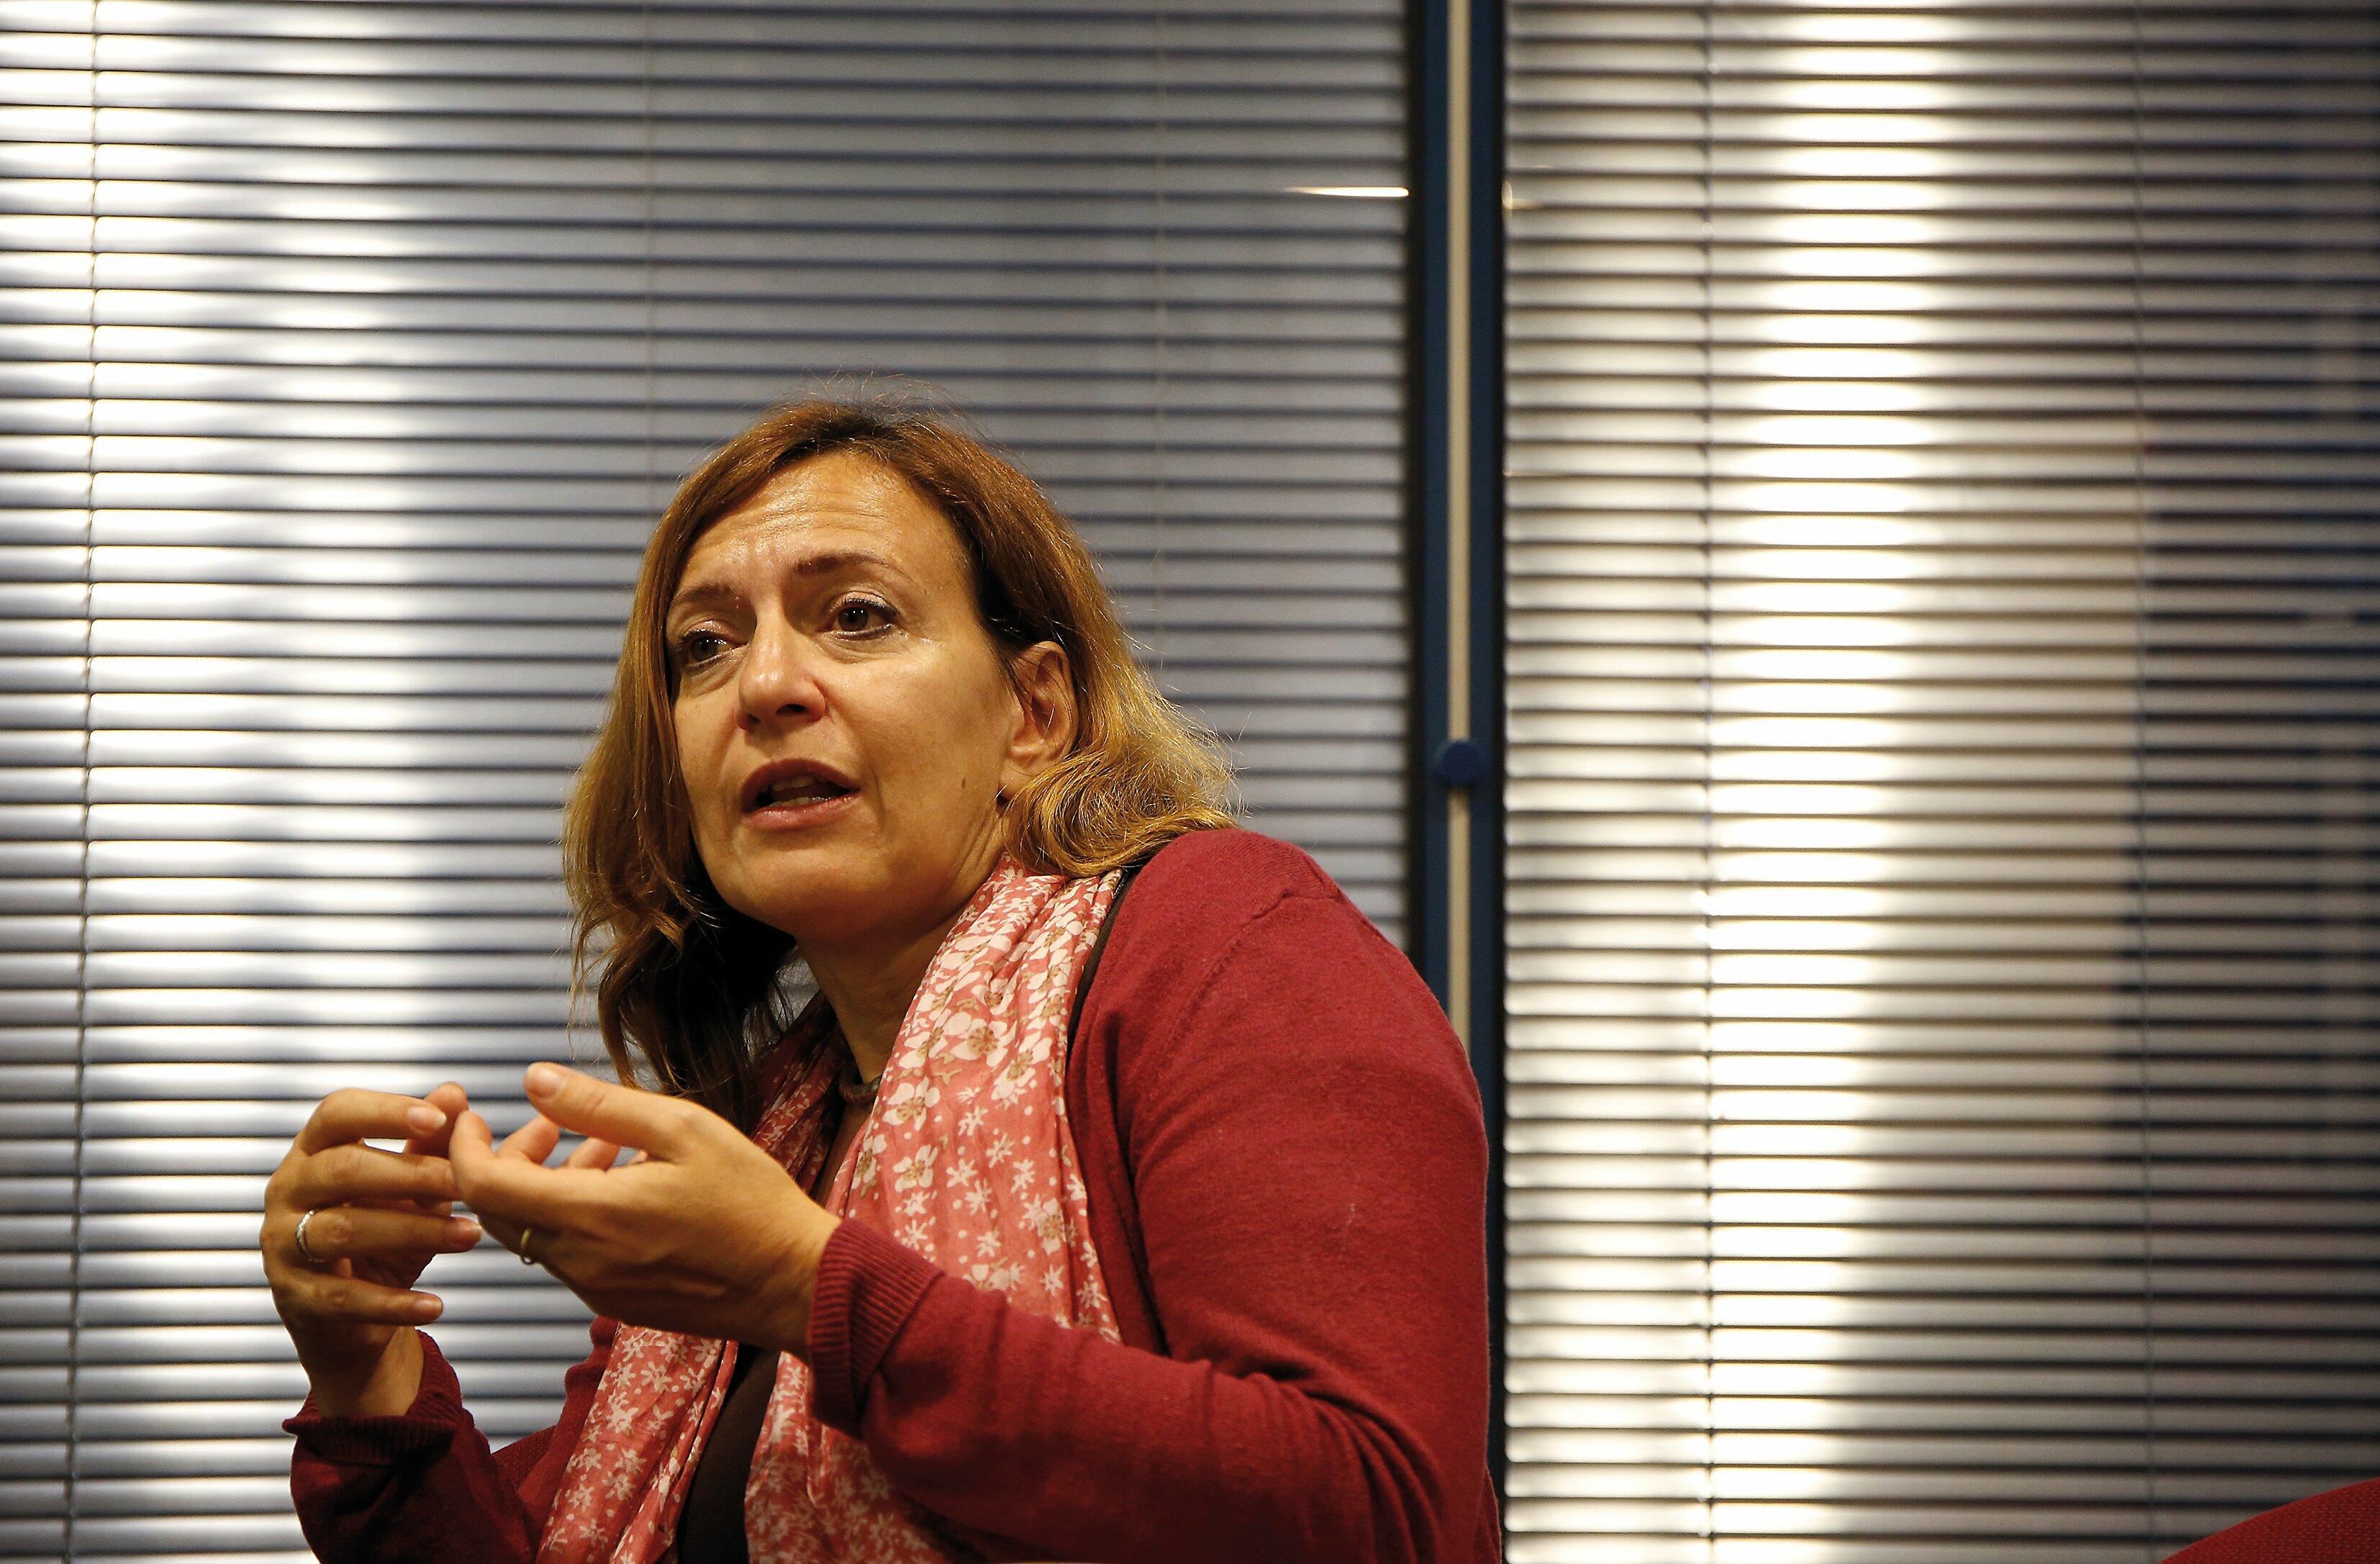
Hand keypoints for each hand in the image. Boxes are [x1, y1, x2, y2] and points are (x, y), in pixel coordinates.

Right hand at [261, 1083, 485, 1403]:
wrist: (356, 1318)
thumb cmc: (385, 1234)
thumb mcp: (413, 1188)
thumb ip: (430, 1144)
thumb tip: (454, 1094)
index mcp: (314, 1151)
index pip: (337, 1113)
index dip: (386, 1110)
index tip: (441, 1118)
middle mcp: (289, 1190)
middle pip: (342, 1169)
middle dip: (411, 1174)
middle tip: (468, 1183)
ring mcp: (284, 1245)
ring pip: (344, 1229)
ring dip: (414, 1232)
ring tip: (470, 1235)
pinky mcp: (295, 1297)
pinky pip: (344, 1297)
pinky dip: (394, 1303)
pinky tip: (437, 1305)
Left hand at [448, 1063, 841, 1358]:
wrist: (795, 1284)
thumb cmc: (750, 1201)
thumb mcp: (684, 1130)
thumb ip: (601, 1105)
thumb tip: (534, 1079)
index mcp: (591, 1216)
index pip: (483, 1187)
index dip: (463, 1147)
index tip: (472, 1115)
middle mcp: (580, 1261)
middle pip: (498, 1212)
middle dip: (511, 1159)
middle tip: (554, 1124)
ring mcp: (595, 1287)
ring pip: (535, 1232)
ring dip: (550, 1185)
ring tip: (611, 1145)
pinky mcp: (615, 1301)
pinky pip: (569, 1253)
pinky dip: (576, 1213)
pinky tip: (628, 1184)